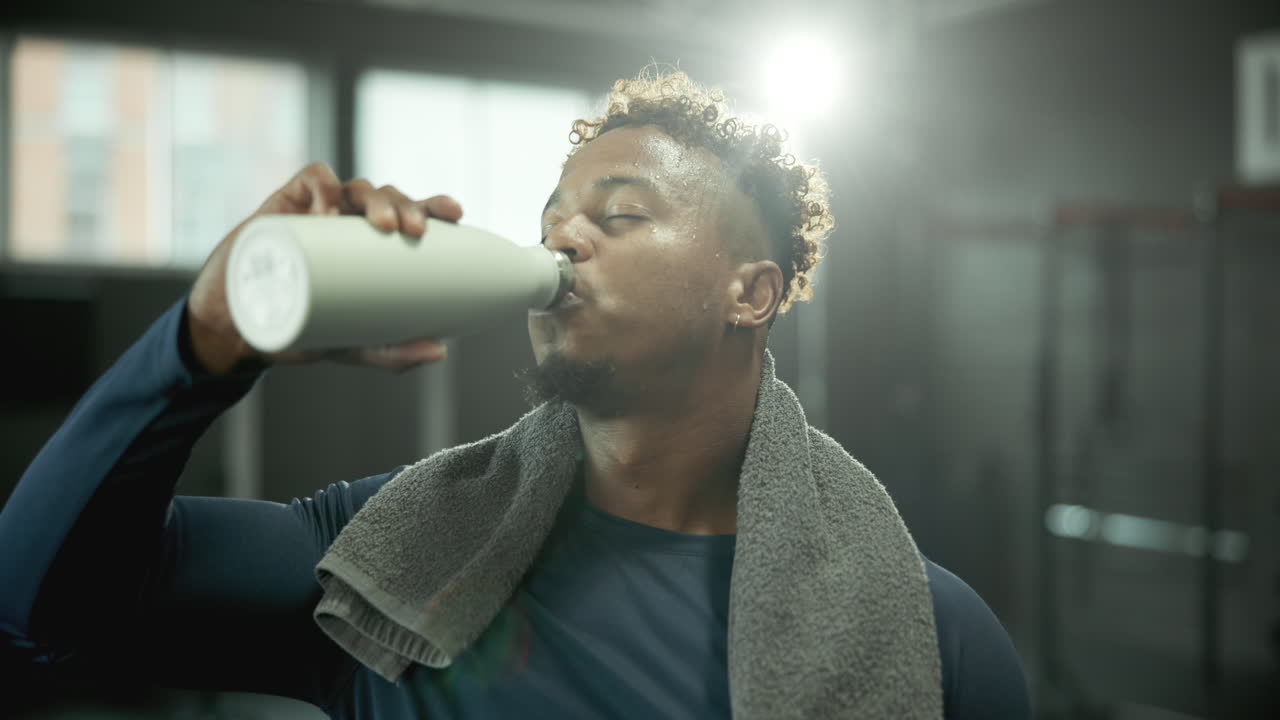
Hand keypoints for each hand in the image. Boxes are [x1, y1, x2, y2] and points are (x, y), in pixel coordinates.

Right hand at [186, 162, 463, 374]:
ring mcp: (316, 210)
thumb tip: (439, 352)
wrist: (237, 329)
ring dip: (374, 198)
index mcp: (372, 245)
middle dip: (406, 204)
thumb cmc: (302, 328)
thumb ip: (391, 352)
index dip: (434, 205)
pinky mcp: (283, 204)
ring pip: (354, 186)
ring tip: (382, 225)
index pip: (410, 214)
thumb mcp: (351, 345)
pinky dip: (323, 187)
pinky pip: (310, 180)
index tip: (455, 213)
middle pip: (387, 197)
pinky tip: (329, 210)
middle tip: (414, 230)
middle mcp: (349, 222)